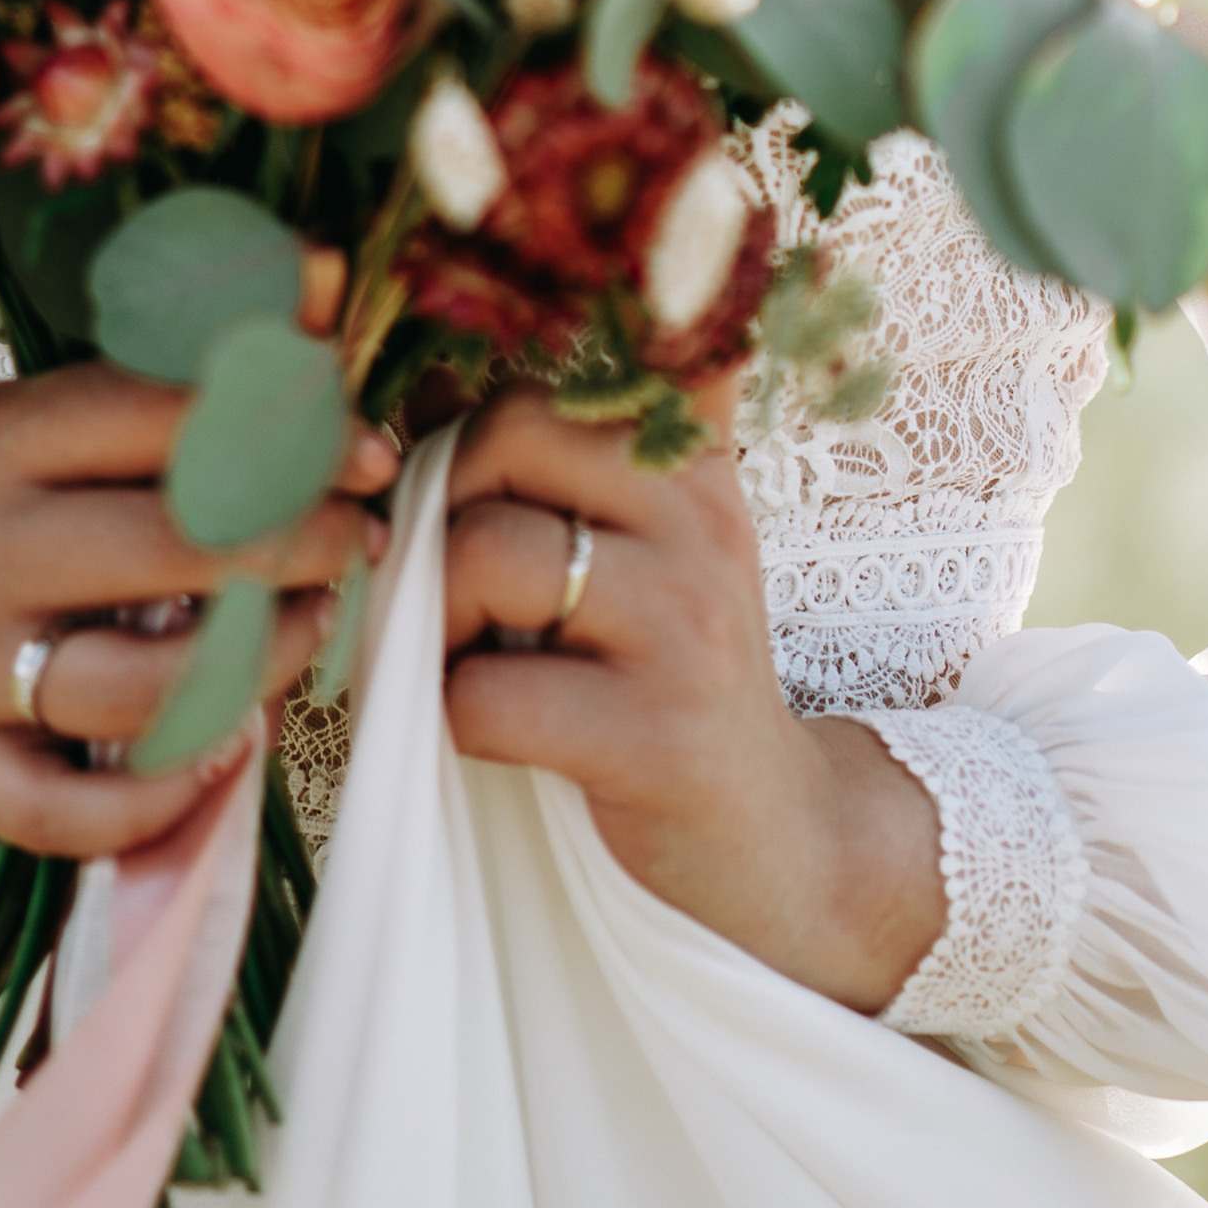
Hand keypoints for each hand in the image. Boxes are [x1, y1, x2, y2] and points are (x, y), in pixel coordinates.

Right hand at [0, 364, 396, 860]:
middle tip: (358, 537)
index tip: (362, 445)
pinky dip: (159, 799)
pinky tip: (225, 751)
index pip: (159, 417)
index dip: (285, 426)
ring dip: (261, 661)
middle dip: (300, 541)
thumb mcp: (18, 410)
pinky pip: (65, 811)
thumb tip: (321, 303)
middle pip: (171, 548)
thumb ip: (153, 384)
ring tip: (314, 625)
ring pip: (140, 688)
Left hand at [442, 383, 946, 1012]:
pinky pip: (484, 693)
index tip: (459, 489)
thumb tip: (435, 380)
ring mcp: (682, 623)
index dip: (468, 424)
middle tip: (450, 580)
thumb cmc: (672, 677)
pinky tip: (489, 731)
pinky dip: (452, 715)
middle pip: (507, 433)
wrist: (773, 835)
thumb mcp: (647, 544)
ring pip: (484, 553)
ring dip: (433, 614)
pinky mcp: (654, 733)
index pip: (554, 372)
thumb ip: (565, 457)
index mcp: (691, 458)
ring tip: (462, 655)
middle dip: (440, 502)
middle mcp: (698, 519)